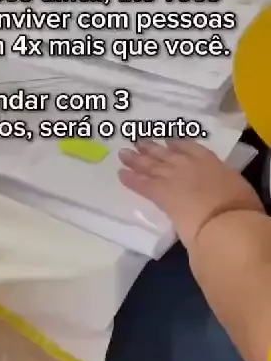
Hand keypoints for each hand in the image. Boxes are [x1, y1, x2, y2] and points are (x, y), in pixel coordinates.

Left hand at [118, 140, 262, 247]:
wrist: (223, 220)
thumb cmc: (238, 206)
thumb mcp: (235, 187)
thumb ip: (221, 183)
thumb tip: (217, 186)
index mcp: (208, 160)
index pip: (188, 146)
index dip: (175, 144)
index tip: (168, 140)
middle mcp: (186, 163)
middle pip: (164, 153)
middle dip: (151, 148)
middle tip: (138, 142)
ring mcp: (171, 176)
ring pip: (149, 165)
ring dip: (135, 159)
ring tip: (124, 153)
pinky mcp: (159, 193)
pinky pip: (141, 183)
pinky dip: (130, 178)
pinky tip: (121, 174)